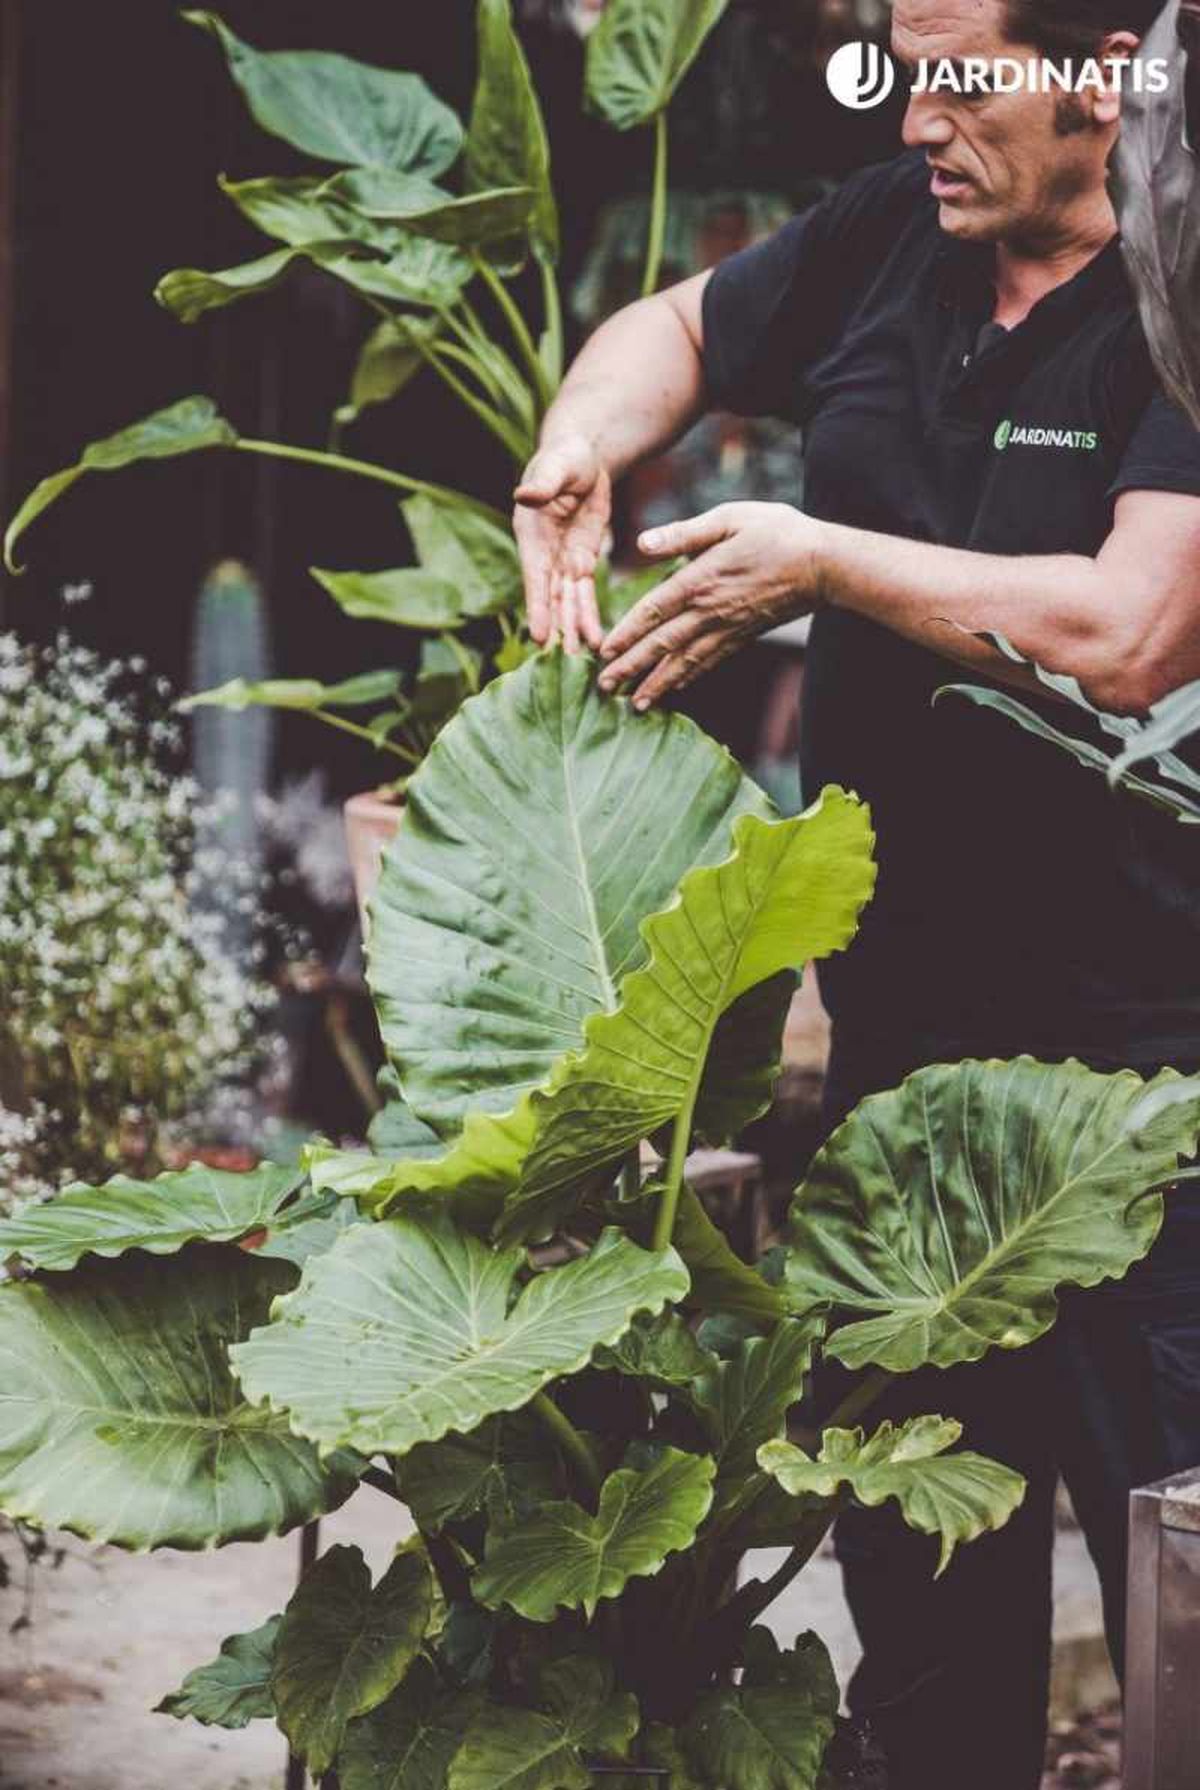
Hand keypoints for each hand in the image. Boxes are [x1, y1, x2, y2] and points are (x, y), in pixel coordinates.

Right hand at [512, 434, 610, 651]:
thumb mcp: (557, 465)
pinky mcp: (582, 561)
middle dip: (557, 628)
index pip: (535, 576)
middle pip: (550, 597)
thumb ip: (545, 483)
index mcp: (532, 535)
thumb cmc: (565, 457)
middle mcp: (545, 554)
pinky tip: (594, 640)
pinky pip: (585, 594)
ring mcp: (563, 561)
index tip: (538, 635)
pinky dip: (588, 615)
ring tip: (578, 660)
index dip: (537, 606)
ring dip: (573, 629)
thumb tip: (525, 493)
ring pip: (568, 602)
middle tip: (560, 663)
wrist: (583, 458)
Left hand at [598, 502, 826, 706]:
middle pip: (662, 644)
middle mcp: (709, 611)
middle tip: (605, 688)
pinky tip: (674, 689)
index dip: (627, 633)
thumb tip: (643, 541)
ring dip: (658, 684)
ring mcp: (727, 628)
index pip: (652, 611)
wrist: (824, 564)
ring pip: (685, 662)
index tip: (603, 652)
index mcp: (699, 579)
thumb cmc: (777, 532)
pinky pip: (710, 661)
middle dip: (632, 668)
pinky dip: (689, 678)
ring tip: (635, 705)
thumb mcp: (729, 518)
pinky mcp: (743, 635)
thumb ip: (684, 533)